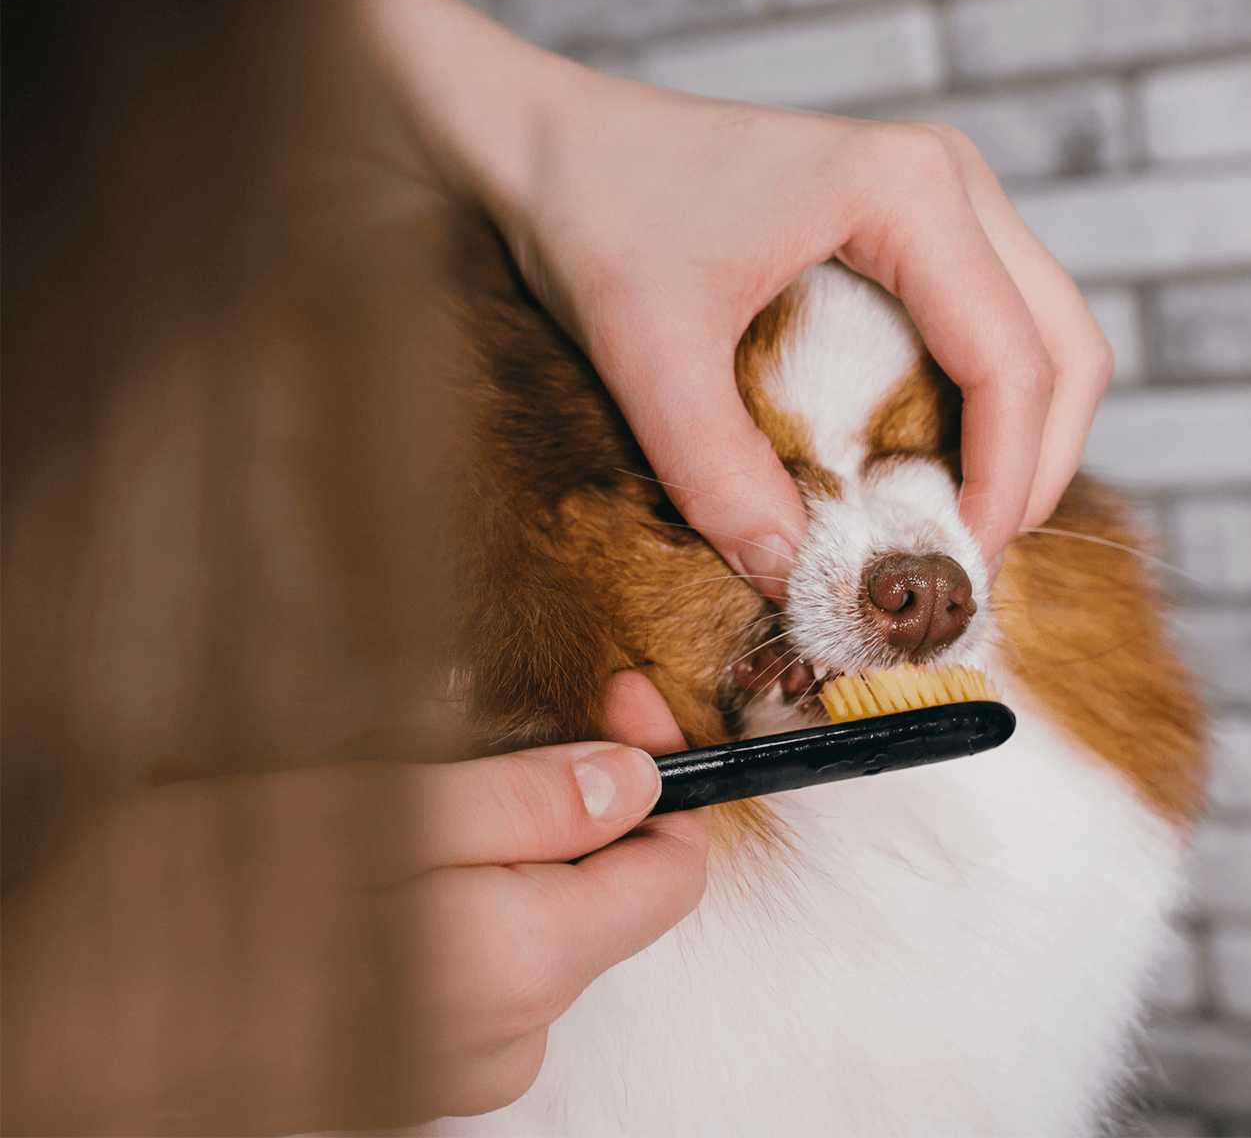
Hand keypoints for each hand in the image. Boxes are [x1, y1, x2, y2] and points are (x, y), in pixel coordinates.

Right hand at [0, 672, 706, 1134]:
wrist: (54, 1052)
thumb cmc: (183, 925)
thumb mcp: (360, 814)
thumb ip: (521, 803)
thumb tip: (634, 780)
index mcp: (520, 967)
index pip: (673, 870)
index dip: (655, 767)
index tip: (611, 695)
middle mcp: (507, 1036)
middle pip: (596, 890)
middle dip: (548, 792)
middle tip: (463, 728)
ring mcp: (455, 1065)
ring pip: (525, 920)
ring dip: (480, 843)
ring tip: (375, 802)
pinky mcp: (404, 1071)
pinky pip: (464, 964)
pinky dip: (437, 900)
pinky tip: (351, 871)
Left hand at [361, 0, 1112, 597]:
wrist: (550, 142)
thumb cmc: (595, 210)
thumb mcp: (645, 348)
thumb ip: (718, 471)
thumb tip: (797, 578)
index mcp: (908, 190)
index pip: (1014, 361)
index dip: (1008, 481)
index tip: (960, 567)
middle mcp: (949, 179)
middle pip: (1067, 347)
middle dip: (1039, 466)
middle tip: (971, 556)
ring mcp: (942, 195)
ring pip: (1047, 336)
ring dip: (1023, 437)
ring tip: (951, 521)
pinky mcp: (918, 222)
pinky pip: (998, 324)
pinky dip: (988, 405)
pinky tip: (922, 465)